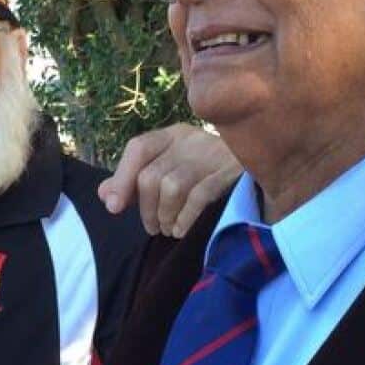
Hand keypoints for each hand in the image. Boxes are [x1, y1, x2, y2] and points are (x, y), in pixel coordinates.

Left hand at [99, 124, 240, 237]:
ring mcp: (211, 155)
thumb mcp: (170, 165)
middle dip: (145, 208)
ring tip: (168, 228)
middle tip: (152, 226)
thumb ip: (135, 179)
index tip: (113, 207)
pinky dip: (185, 217)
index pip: (138, 148)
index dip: (121, 178)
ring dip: (164, 215)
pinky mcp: (230, 173)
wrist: (259, 160)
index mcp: (172, 135)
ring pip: (172, 187)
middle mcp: (189, 140)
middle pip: (152, 175)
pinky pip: (199, 197)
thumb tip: (105, 194)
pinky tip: (181, 229)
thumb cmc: (206, 167)